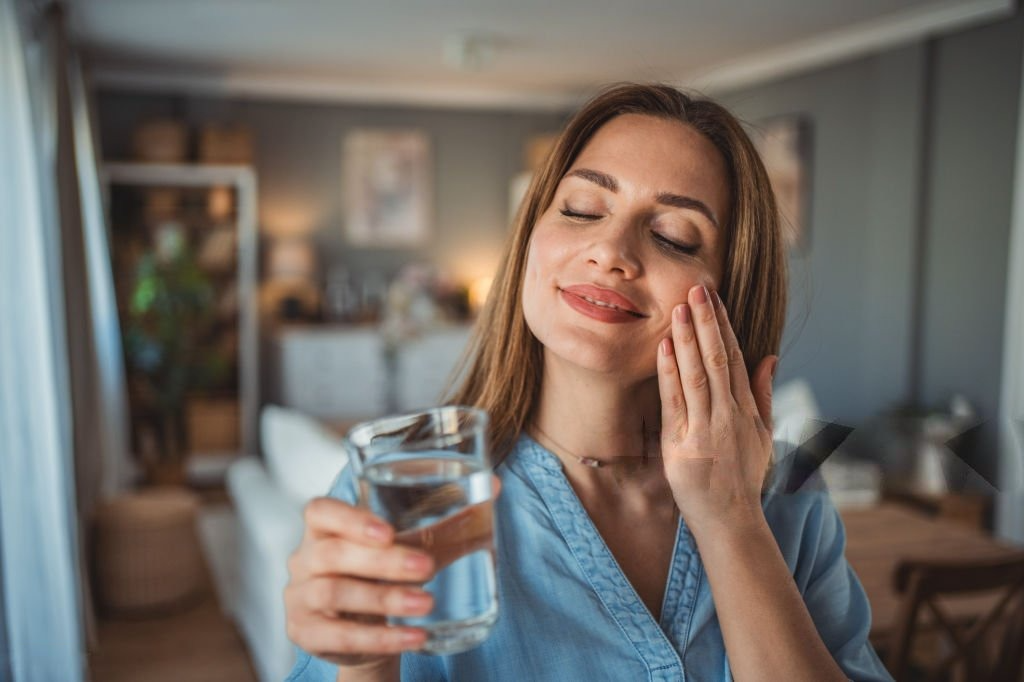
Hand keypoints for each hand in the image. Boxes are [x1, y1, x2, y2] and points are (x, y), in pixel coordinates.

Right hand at [284, 497, 435, 670]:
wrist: (362, 628)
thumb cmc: (381, 573)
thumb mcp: (406, 547)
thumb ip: (444, 522)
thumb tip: (493, 486)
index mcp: (324, 528)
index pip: (320, 511)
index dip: (350, 519)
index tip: (388, 531)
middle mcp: (305, 559)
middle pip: (333, 554)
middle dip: (382, 561)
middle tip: (426, 567)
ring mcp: (300, 597)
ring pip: (334, 593)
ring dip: (384, 598)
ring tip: (426, 602)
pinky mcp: (306, 632)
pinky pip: (339, 636)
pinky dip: (379, 637)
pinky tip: (413, 636)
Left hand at [656, 284, 777, 530]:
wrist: (730, 519)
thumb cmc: (743, 476)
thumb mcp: (763, 434)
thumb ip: (765, 393)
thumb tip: (770, 356)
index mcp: (746, 409)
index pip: (734, 357)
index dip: (722, 326)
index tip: (713, 298)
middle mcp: (728, 414)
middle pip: (717, 359)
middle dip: (706, 322)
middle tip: (696, 288)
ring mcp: (706, 428)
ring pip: (697, 375)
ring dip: (688, 340)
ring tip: (680, 309)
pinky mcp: (682, 443)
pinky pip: (676, 402)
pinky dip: (670, 373)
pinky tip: (665, 348)